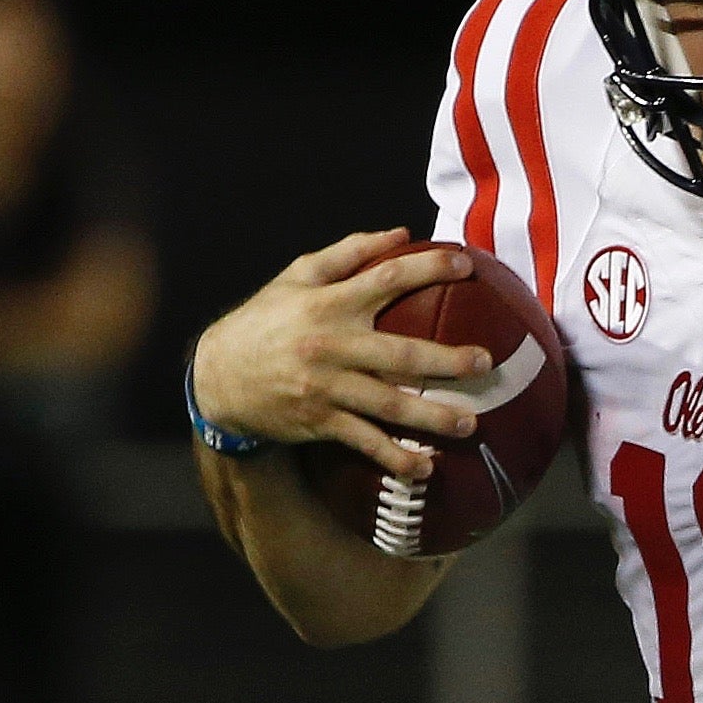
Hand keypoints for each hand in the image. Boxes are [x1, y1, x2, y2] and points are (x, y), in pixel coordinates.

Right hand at [190, 229, 495, 478]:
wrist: (217, 375)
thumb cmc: (267, 318)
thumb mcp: (298, 276)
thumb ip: (350, 253)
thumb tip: (402, 234)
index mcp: (329, 303)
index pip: (386, 279)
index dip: (428, 269)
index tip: (468, 265)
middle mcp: (331, 345)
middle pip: (399, 354)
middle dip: (447, 361)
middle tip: (485, 363)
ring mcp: (326, 388)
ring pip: (388, 405)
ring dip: (431, 418)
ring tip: (470, 425)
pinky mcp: (320, 421)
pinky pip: (364, 442)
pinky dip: (395, 458)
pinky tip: (425, 469)